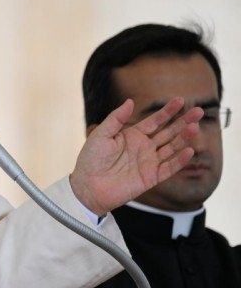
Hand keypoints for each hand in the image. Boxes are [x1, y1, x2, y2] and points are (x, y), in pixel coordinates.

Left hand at [70, 97, 202, 215]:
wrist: (88, 187)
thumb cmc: (90, 160)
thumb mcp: (101, 135)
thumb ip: (116, 118)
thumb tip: (130, 101)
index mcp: (132, 136)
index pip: (154, 121)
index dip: (168, 112)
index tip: (180, 100)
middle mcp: (143, 148)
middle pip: (168, 133)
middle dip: (183, 122)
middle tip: (199, 111)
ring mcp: (148, 163)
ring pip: (171, 148)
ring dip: (184, 138)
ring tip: (195, 127)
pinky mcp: (151, 178)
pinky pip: (169, 168)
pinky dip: (179, 161)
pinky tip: (189, 150)